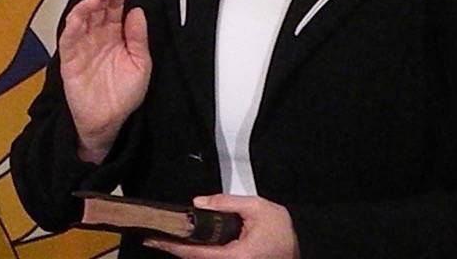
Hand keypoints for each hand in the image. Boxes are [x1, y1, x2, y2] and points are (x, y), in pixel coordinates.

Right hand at [59, 0, 150, 162]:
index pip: (115, 9)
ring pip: (82, 17)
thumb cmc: (124, 94)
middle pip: (98, 9)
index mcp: (115, 36)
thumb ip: (138, 39)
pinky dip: (73, 24)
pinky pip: (68, 37)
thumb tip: (137, 11)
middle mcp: (97, 36)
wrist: (107, 121)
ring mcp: (82, 45)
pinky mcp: (69, 57)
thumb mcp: (140, 65)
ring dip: (89, 4)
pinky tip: (80, 15)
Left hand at [144, 195, 299, 258]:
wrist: (305, 242)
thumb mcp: (255, 207)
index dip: (172, 246)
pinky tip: (185, 241)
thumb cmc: (282, 227)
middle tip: (151, 235)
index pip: (196, 253)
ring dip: (183, 250)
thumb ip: (225, 203)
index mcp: (236, 256)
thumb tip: (197, 202)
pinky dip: (196, 251)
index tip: (152, 239)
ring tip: (162, 236)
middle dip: (173, 248)